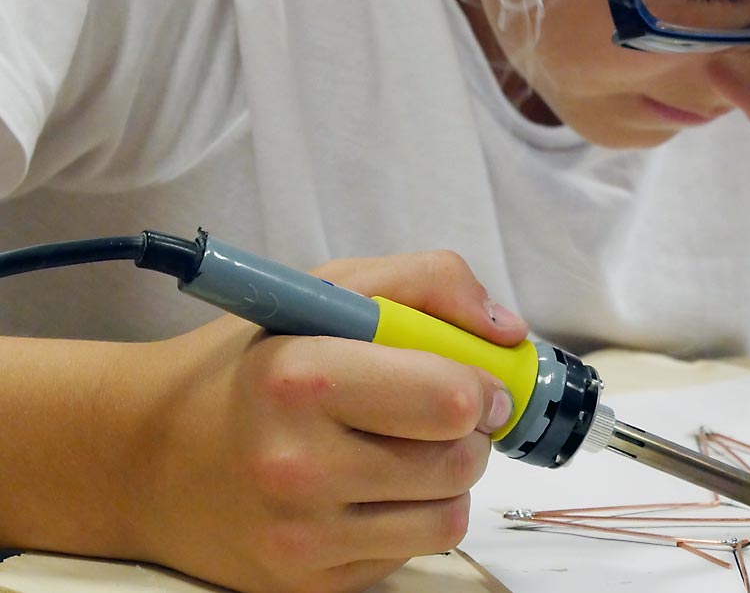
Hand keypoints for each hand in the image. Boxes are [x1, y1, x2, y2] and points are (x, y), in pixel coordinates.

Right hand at [128, 250, 527, 592]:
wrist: (143, 454)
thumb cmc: (249, 362)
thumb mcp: (329, 290)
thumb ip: (427, 283)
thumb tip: (508, 332)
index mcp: (301, 378)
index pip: (447, 400)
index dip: (483, 387)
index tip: (478, 380)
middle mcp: (295, 465)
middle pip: (458, 462)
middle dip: (471, 432)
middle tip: (446, 412)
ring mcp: (299, 537)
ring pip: (447, 518)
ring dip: (449, 479)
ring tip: (408, 449)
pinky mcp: (304, 585)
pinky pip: (409, 555)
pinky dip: (409, 518)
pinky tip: (369, 489)